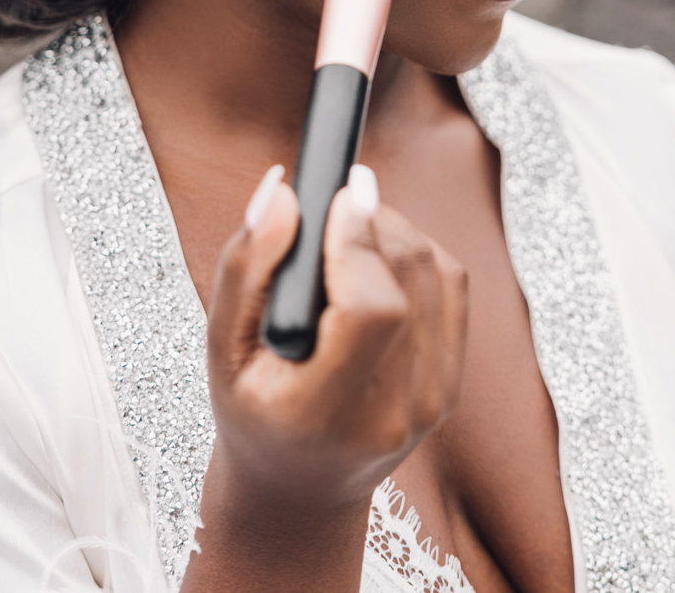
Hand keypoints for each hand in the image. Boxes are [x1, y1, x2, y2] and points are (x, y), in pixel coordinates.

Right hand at [182, 165, 466, 592]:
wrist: (301, 486)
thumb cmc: (254, 409)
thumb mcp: (222, 346)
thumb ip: (247, 266)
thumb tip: (283, 189)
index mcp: (324, 413)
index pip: (372, 309)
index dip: (360, 240)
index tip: (338, 192)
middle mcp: (392, 413)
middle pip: (407, 277)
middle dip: (369, 222)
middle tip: (328, 209)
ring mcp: (432, 401)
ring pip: (434, 270)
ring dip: (391, 230)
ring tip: (343, 238)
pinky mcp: (452, 382)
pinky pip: (451, 283)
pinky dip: (415, 253)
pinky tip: (374, 263)